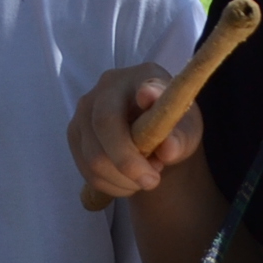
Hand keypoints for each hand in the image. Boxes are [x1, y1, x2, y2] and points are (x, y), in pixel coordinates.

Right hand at [67, 64, 202, 200]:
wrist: (153, 131)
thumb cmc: (172, 124)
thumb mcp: (187, 128)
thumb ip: (181, 137)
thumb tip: (168, 150)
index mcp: (138, 77)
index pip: (137, 87)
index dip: (139, 98)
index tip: (147, 100)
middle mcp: (104, 88)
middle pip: (103, 126)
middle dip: (127, 163)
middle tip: (153, 181)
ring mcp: (83, 112)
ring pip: (92, 156)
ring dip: (121, 179)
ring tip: (144, 178)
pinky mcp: (75, 135)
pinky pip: (86, 169)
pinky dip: (110, 184)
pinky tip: (128, 180)